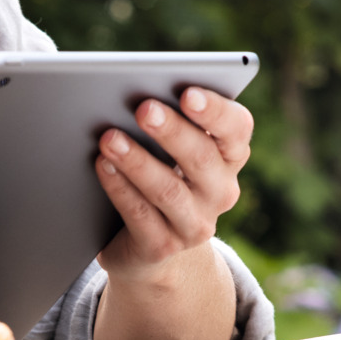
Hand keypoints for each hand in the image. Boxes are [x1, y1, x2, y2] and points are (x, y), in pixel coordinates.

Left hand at [91, 87, 251, 339]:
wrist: (147, 243)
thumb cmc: (160, 172)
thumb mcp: (172, 148)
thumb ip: (167, 119)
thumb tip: (138, 94)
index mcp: (230, 155)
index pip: (237, 127)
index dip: (215, 109)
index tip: (187, 93)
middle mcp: (221, 190)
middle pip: (202, 157)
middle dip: (171, 131)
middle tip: (144, 109)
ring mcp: (195, 223)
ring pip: (168, 190)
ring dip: (137, 161)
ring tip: (109, 138)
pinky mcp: (163, 246)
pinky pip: (140, 215)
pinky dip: (120, 188)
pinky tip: (103, 166)